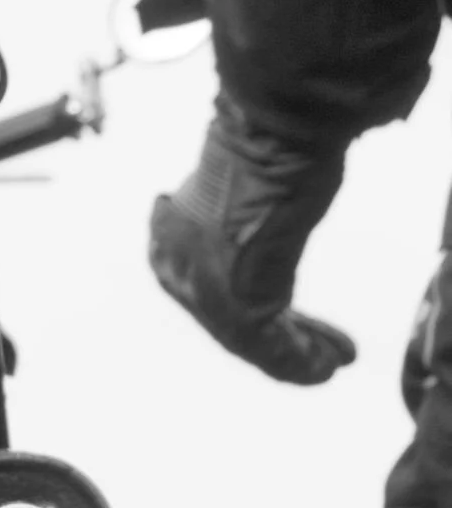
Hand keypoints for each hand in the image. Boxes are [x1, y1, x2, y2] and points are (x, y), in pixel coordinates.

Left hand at [149, 96, 355, 384]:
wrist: (266, 143)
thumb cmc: (261, 149)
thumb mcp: (239, 181)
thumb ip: (240, 207)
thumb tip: (249, 198)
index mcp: (167, 247)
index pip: (212, 291)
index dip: (257, 306)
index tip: (292, 316)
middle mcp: (181, 279)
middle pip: (239, 323)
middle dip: (288, 333)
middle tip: (325, 346)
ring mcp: (208, 301)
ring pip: (259, 343)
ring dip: (306, 351)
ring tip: (340, 357)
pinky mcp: (241, 315)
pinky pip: (276, 355)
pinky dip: (307, 363)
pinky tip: (334, 365)